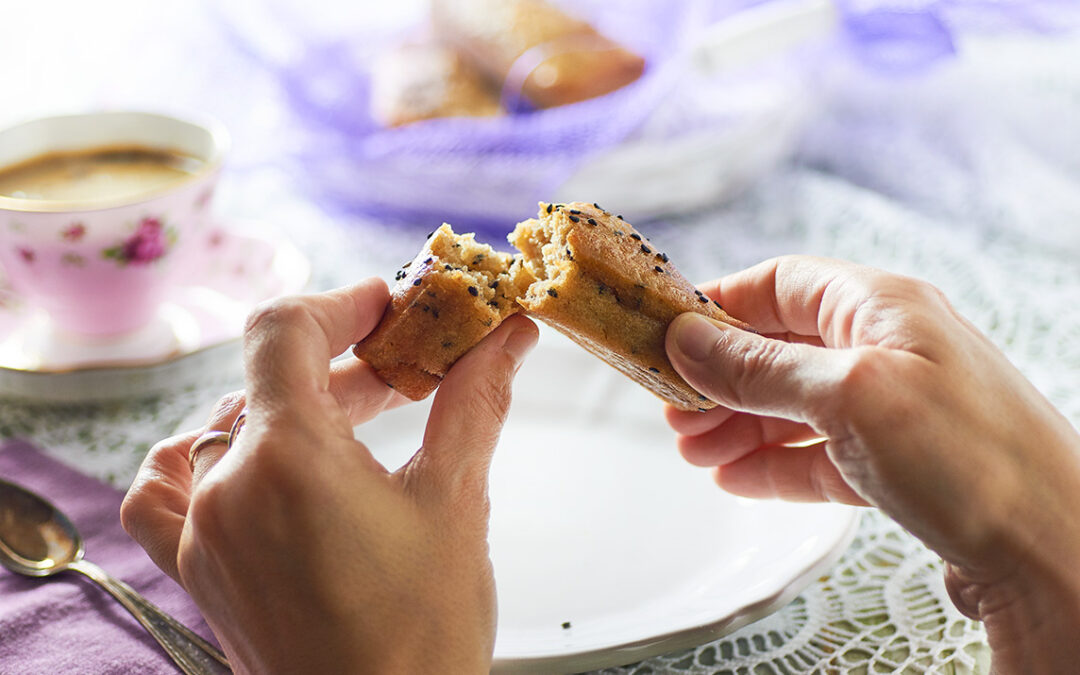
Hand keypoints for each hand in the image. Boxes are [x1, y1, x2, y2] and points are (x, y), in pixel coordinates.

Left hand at [121, 279, 538, 673]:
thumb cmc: (421, 640)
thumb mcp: (457, 505)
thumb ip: (474, 403)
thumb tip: (506, 339)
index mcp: (289, 459)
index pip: (286, 330)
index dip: (343, 302)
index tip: (391, 306)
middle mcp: (228, 488)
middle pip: (268, 377)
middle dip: (345, 360)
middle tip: (409, 368)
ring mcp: (202, 532)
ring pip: (226, 425)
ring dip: (286, 403)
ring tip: (347, 414)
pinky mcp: (196, 570)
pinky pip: (165, 491)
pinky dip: (202, 458)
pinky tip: (250, 463)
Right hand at [664, 256, 1079, 673]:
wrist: (1056, 551)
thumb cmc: (974, 460)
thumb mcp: (848, 397)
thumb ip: (761, 368)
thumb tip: (689, 340)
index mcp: (880, 306)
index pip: (779, 284)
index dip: (718, 307)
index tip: (667, 336)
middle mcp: (886, 346)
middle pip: (780, 348)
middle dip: (720, 379)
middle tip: (673, 411)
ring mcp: (894, 404)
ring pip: (794, 403)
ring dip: (739, 425)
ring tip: (695, 453)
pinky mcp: (897, 460)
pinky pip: (819, 451)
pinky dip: (775, 463)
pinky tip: (740, 478)